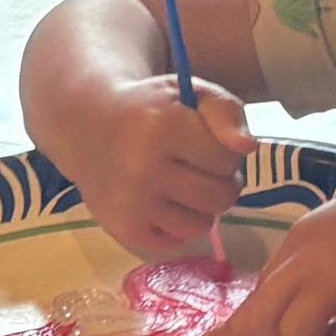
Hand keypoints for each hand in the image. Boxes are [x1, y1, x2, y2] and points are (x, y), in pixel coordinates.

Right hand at [55, 72, 251, 267]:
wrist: (88, 128)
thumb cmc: (149, 110)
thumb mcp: (189, 94)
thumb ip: (226, 111)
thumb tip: (247, 147)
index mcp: (164, 127)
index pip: (229, 158)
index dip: (225, 152)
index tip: (205, 144)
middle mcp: (145, 168)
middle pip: (221, 196)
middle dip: (220, 183)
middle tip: (199, 169)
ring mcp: (133, 203)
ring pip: (202, 225)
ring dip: (202, 208)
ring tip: (184, 188)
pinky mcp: (124, 229)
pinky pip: (176, 241)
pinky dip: (177, 226)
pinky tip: (164, 204)